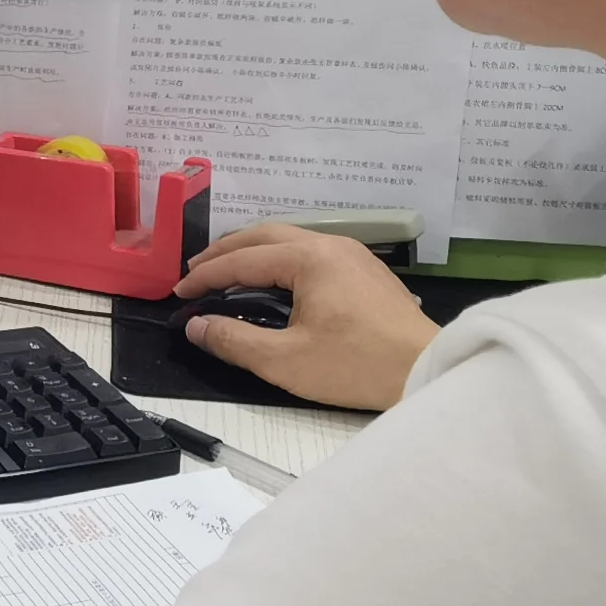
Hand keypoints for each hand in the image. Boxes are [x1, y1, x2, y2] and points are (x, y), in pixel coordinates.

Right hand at [171, 223, 438, 409]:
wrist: (426, 370)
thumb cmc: (355, 365)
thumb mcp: (284, 360)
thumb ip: (233, 340)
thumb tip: (196, 325)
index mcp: (309, 257)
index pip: (242, 260)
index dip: (206, 277)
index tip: (179, 294)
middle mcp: (330, 244)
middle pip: (264, 235)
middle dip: (225, 252)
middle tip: (196, 273)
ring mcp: (353, 254)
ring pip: (290, 240)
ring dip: (254, 253)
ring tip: (228, 274)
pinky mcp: (367, 271)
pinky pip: (312, 253)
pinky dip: (281, 261)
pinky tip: (274, 282)